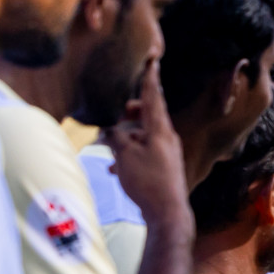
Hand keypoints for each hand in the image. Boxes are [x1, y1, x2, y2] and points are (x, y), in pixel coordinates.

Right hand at [102, 61, 189, 223]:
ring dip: (124, 138)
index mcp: (160, 129)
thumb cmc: (148, 182)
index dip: (149, 78)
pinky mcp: (164, 169)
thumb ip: (116, 137)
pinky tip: (114, 169)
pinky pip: (143, 155)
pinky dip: (129, 157)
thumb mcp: (125, 156)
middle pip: (146, 116)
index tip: (152, 59)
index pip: (152, 96)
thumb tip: (110, 128)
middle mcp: (167, 138)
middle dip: (127, 114)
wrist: (168, 214)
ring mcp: (167, 154)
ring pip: (142, 137)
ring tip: (105, 145)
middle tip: (112, 116)